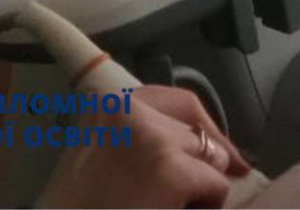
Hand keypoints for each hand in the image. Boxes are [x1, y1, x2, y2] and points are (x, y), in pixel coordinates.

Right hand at [38, 86, 249, 209]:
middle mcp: (130, 108)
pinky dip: (210, 203)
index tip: (218, 147)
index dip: (203, 126)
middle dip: (201, 160)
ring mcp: (152, 138)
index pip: (176, 100)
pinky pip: (216, 183)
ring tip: (172, 204)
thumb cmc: (81, 206)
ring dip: (201, 183)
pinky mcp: (170, 171)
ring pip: (211, 155)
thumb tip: (192, 142)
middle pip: (195, 128)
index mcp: (108, 102)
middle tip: (191, 191)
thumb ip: (136, 137)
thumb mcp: (100, 154)